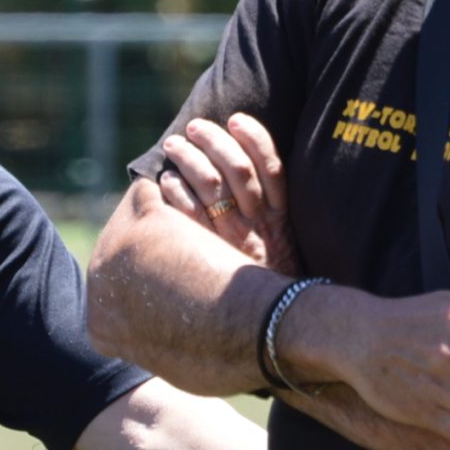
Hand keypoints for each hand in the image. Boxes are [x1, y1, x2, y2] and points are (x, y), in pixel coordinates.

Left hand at [153, 113, 297, 275]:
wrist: (271, 331)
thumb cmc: (273, 284)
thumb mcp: (283, 246)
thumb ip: (271, 213)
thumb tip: (242, 169)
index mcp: (281, 218)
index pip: (272, 167)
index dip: (254, 138)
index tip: (235, 118)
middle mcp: (259, 226)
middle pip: (237, 170)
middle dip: (213, 142)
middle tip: (193, 128)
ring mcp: (233, 241)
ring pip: (212, 187)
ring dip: (189, 160)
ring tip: (175, 146)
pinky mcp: (210, 257)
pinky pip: (190, 217)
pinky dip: (177, 193)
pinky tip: (167, 181)